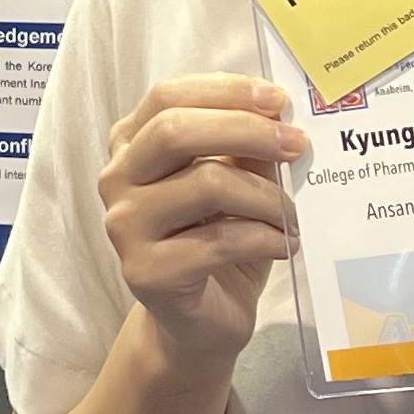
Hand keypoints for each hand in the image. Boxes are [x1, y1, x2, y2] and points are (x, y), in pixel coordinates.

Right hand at [98, 74, 306, 366]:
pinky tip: (286, 245)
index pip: (168, 96)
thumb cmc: (218, 241)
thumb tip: (279, 116)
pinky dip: (265, 238)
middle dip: (246, 131)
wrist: (200, 321)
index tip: (277, 101)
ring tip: (292, 216)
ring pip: (206, 185)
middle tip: (296, 144)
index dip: (224, 91)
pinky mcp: (146, 272)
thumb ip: (245, 148)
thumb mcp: (235, 183)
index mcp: (131, 145)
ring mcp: (125, 226)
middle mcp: (117, 179)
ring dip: (266, 197)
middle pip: (175, 132)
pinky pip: (219, 241)